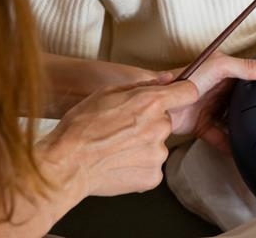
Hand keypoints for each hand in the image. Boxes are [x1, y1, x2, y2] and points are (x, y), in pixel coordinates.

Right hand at [37, 79, 198, 197]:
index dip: (182, 93)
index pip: (188, 92)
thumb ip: (142, 85)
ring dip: (144, 145)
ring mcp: (158, 154)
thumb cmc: (82, 125)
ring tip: (117, 148)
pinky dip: (139, 165)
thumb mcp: (108, 92)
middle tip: (125, 129)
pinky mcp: (153, 177)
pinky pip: (152, 166)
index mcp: (151, 102)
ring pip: (158, 145)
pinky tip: (119, 162)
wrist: (67, 163)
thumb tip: (166, 79)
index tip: (176, 97)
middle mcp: (160, 127)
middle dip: (150, 123)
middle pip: (165, 121)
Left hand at [164, 53, 255, 153]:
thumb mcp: (220, 67)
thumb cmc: (187, 78)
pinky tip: (242, 155)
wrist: (161, 105)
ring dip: (246, 129)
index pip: (252, 77)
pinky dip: (231, 147)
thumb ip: (246, 67)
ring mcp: (213, 109)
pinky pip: (222, 138)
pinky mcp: (204, 126)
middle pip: (246, 101)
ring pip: (236, 121)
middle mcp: (222, 91)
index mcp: (227, 73)